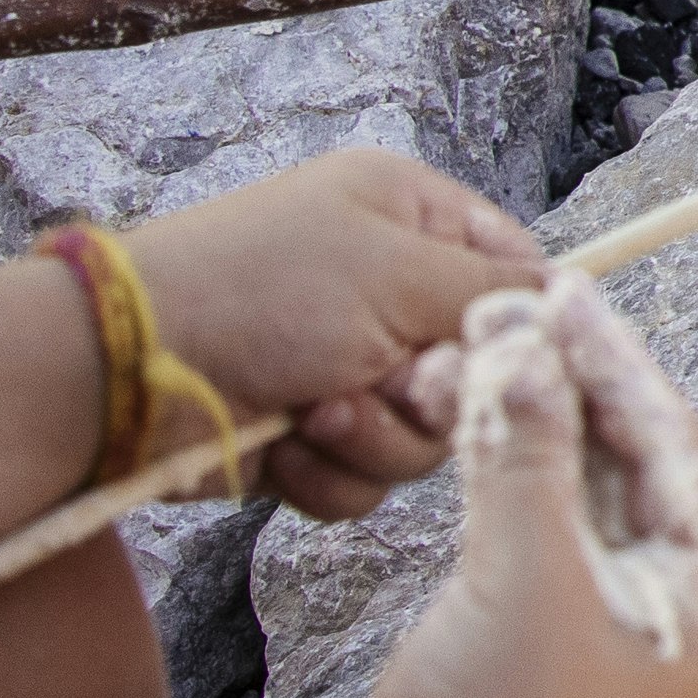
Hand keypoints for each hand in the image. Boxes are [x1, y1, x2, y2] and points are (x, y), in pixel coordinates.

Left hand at [128, 152, 545, 518]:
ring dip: (375, 434)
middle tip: (392, 381)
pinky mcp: (308, 438)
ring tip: (317, 410)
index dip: (522, 320)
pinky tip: (288, 444)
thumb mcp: (400, 270)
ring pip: (423, 435)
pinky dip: (332, 471)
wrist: (127, 372)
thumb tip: (571, 301)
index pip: (515, 270)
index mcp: (409, 220)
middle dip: (431, 391)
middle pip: (474, 369)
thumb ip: (499, 290)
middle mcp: (383, 292)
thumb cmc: (263, 290)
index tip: (515, 354)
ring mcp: (343, 367)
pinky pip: (366, 478)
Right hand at [300, 277, 697, 697]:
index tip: (568, 298)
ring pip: (574, 500)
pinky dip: (499, 478)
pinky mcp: (538, 656)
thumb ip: (530, 448)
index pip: (684, 457)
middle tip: (513, 312)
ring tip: (468, 351)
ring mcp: (608, 644)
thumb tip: (522, 336)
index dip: (625, 369)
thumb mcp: (523, 573)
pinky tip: (464, 421)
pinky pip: (532, 538)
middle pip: (633, 472)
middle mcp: (679, 628)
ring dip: (524, 426)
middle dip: (570, 390)